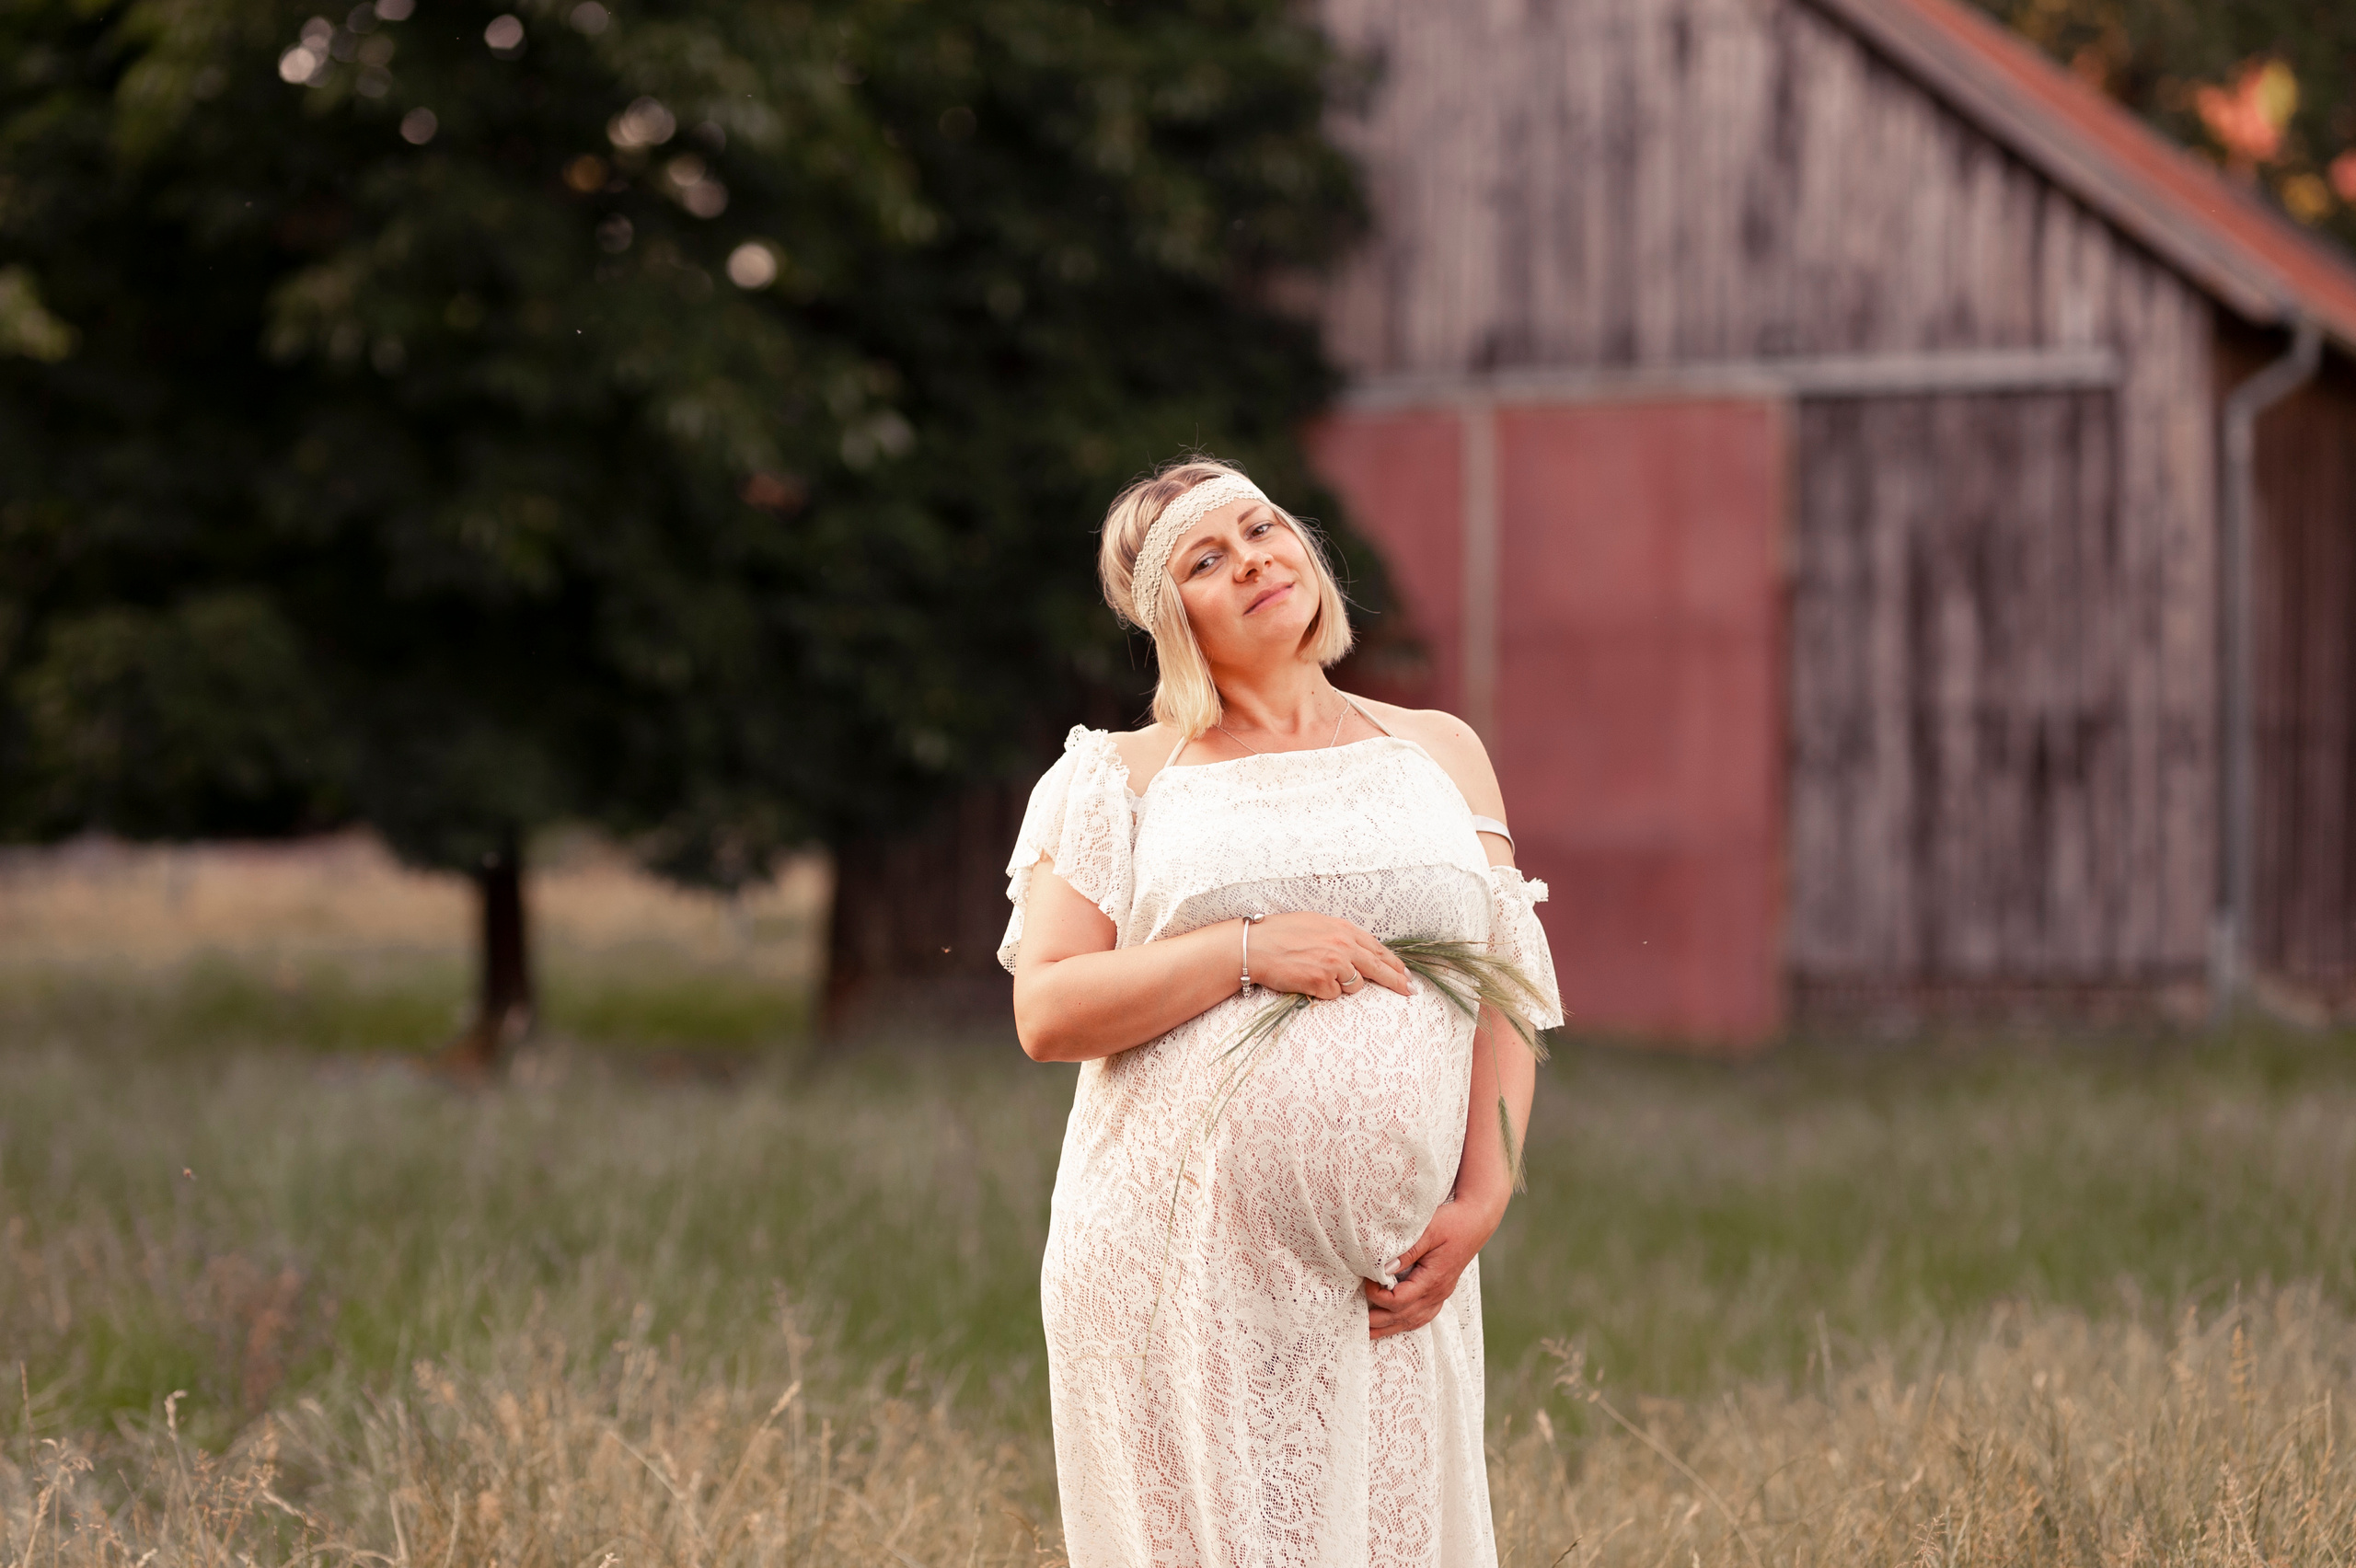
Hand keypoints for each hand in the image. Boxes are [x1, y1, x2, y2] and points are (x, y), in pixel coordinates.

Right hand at [1247, 913, 1412, 1000]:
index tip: (1405, 974)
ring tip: (1317, 973)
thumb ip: (1340, 935)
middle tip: (1410, 991)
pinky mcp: (1322, 983)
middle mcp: (1343, 946)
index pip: (1378, 948)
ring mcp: (1334, 965)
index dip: (1394, 963)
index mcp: (1343, 929)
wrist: (1255, 946)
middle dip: (1397, 981)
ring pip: (1355, 985)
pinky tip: (1307, 980)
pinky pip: (1334, 995)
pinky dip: (1323, 992)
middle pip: (1379, 968)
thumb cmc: (1280, 933)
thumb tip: (1359, 951)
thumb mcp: (1316, 923)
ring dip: (1343, 985)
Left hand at [1363, 1195, 1502, 1339]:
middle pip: (1404, 1316)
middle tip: (1356, 1321)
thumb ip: (1407, 1251)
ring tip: (1370, 1333)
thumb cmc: (1452, 1223)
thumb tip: (1384, 1269)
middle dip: (1379, 1321)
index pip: (1399, 1300)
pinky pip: (1423, 1315)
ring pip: (1414, 1320)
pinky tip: (1396, 1324)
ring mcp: (1441, 1294)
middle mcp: (1438, 1292)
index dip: (1378, 1295)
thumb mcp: (1428, 1231)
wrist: (1475, 1222)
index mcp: (1433, 1279)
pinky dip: (1407, 1322)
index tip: (1365, 1280)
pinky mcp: (1441, 1291)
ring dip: (1391, 1327)